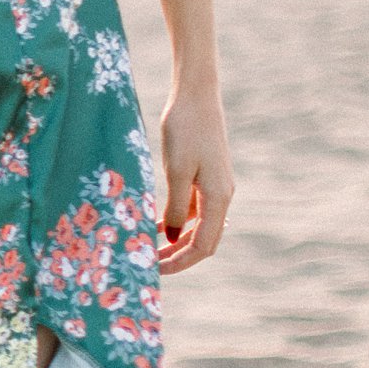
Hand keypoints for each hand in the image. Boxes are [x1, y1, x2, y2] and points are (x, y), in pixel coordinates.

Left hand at [154, 81, 234, 273]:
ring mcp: (214, 186)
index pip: (204, 245)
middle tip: (148, 265)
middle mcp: (221, 196)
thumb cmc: (184, 130)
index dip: (181, 263)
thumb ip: (177, 207)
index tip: (155, 271)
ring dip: (176, 241)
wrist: (195, 96)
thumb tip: (174, 239)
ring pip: (198, 225)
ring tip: (149, 250)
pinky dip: (177, 220)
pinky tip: (156, 224)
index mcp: (218, 198)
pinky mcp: (204, 175)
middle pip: (204, 240)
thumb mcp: (176, 171)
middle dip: (178, 257)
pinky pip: (193, 208)